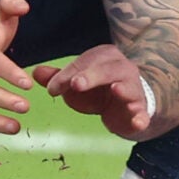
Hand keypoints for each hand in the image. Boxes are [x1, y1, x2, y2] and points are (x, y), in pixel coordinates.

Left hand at [33, 44, 156, 139]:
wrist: (125, 108)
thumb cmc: (98, 90)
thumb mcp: (77, 84)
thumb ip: (59, 78)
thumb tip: (35, 72)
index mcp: (104, 57)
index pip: (84, 63)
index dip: (67, 75)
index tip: (52, 89)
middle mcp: (122, 68)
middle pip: (107, 69)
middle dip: (91, 75)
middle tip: (76, 84)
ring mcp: (133, 88)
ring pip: (128, 86)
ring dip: (122, 88)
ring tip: (116, 90)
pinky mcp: (140, 109)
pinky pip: (143, 112)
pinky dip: (141, 117)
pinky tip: (138, 122)